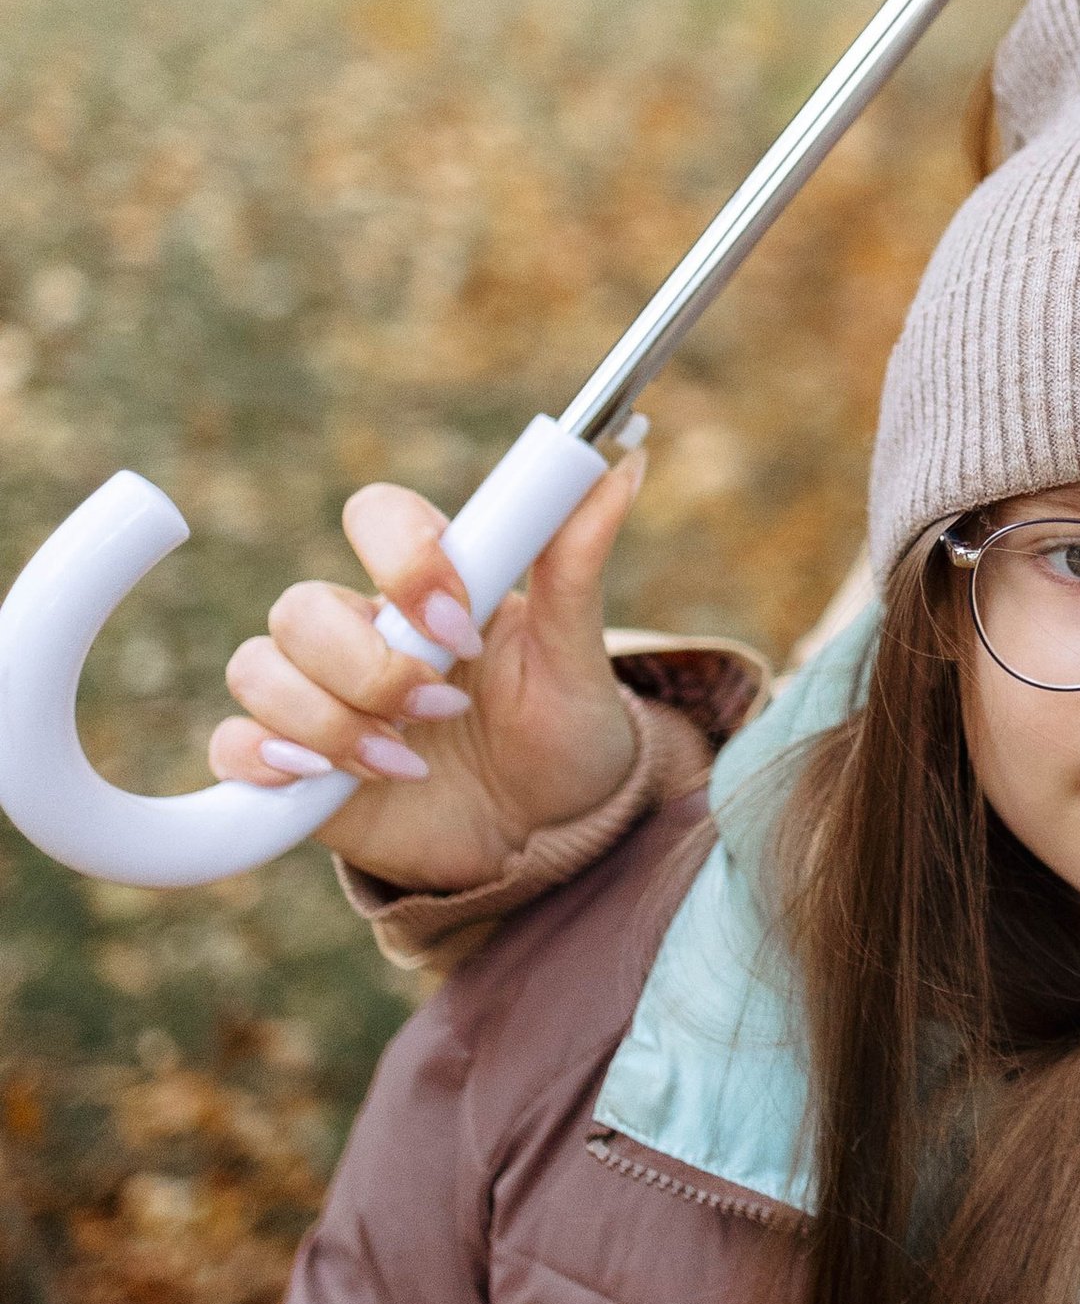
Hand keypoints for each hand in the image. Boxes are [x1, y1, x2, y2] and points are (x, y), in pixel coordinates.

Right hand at [207, 456, 645, 892]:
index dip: (402, 558)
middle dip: (367, 666)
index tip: (460, 622)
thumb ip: (577, 563)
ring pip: (258, 668)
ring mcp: (320, 695)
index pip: (375, 515)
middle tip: (442, 707)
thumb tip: (623, 463)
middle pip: (301, 605)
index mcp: (429, 585)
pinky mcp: (291, 767)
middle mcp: (363, 629)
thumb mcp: (576, 657)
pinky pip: (232, 743)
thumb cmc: (561, 734)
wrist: (546, 840)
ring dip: (327, 719)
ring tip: (405, 762)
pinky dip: (266, 759)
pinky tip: (329, 783)